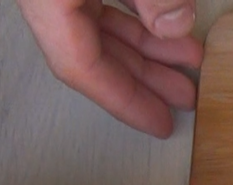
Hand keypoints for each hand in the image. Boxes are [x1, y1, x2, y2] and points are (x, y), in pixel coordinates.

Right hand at [15, 0, 202, 137]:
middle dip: (145, 78)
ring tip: (188, 59)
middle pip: (96, 52)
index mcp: (45, 1)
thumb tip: (174, 24)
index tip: (158, 123)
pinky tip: (167, 22)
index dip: (124, 102)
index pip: (81, 67)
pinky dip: (138, 13)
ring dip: (147, 45)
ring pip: (103, 25)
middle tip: (185, 97)